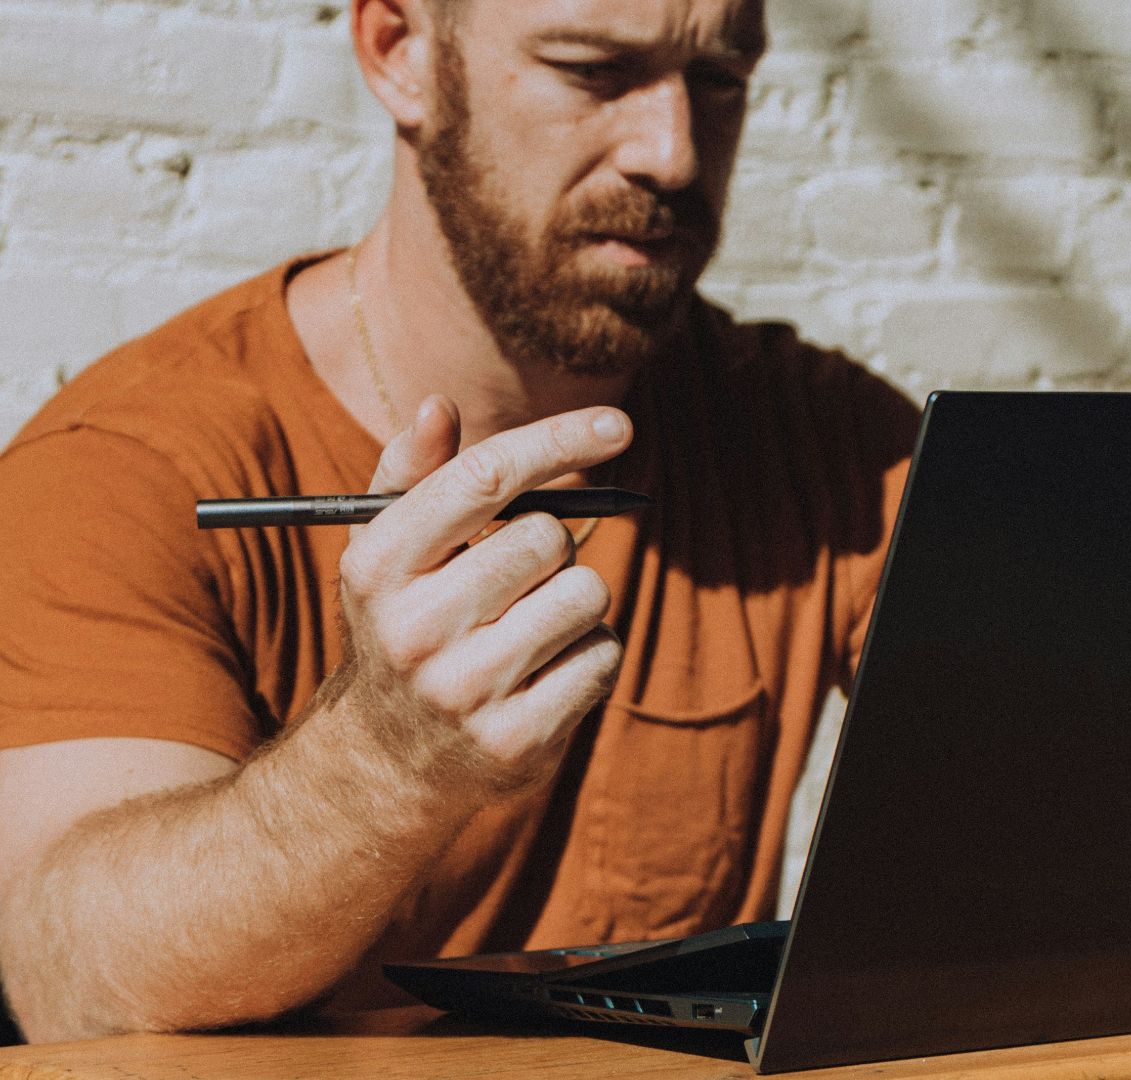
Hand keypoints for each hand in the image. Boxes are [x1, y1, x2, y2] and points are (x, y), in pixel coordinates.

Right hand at [327, 396, 630, 794]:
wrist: (387, 760)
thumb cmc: (406, 623)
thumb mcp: (390, 551)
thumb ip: (413, 474)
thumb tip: (438, 406)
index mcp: (379, 564)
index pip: (484, 477)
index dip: (559, 441)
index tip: (619, 424)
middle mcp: (414, 627)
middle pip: (547, 537)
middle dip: (549, 550)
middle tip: (517, 582)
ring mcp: (465, 689)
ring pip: (587, 595)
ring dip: (575, 604)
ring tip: (527, 631)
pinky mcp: (516, 738)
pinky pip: (603, 655)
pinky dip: (590, 654)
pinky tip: (544, 673)